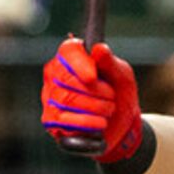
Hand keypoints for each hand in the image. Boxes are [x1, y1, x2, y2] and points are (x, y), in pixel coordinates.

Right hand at [41, 36, 143, 161]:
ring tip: (108, 109)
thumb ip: (110, 62)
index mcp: (73, 57)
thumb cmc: (119, 95)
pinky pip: (64, 120)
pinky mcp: (52, 120)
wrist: (122, 125)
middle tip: (111, 96)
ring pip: (66, 99)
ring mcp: (51, 97)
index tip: (93, 77)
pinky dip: (87, 122)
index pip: (69, 51)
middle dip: (94, 90)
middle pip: (66, 77)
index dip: (80, 63)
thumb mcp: (122, 76)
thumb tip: (98, 49)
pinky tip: (100, 123)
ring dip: (95, 106)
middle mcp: (56, 75)